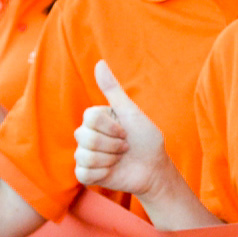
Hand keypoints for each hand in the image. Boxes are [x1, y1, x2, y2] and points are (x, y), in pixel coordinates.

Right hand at [73, 60, 174, 195]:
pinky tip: (112, 171)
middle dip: (112, 144)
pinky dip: (103, 173)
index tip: (125, 131)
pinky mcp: (85, 174)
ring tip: (119, 158)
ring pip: (85, 156)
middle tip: (125, 147)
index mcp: (95, 119)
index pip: (90, 117)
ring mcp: (84, 154)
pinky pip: (84, 173)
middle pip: (85, 136)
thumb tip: (99, 62)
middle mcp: (86, 135)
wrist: (154, 168)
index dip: (111, 127)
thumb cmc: (145, 139)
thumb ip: (113, 89)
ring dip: (110, 159)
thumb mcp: (131, 112)